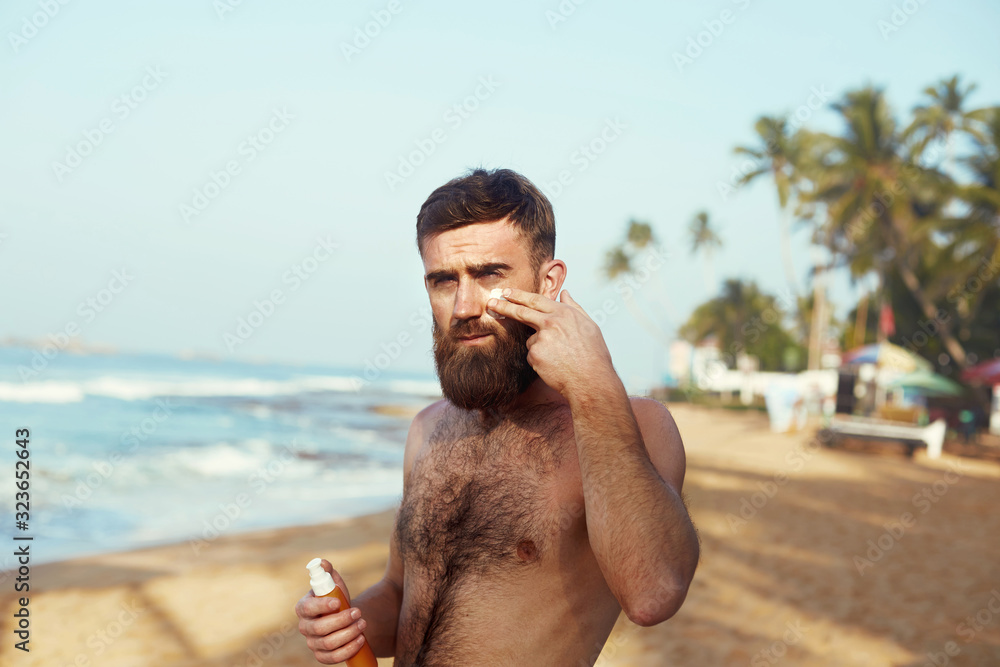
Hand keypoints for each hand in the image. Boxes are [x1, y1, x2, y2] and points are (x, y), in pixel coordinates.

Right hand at [294, 559, 368, 664]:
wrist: (344, 619)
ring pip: (328, 644)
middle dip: (342, 620)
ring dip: (348, 634)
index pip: (308, 608)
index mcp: (303, 608)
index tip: (339, 602)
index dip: (322, 606)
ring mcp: (312, 643)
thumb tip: (322, 562)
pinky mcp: (322, 656)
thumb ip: (327, 572)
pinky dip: (348, 650)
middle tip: (358, 613)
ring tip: (363, 624)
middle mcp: (305, 627)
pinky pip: (333, 658)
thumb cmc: (337, 599)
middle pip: (320, 628)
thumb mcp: (334, 584)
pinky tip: (360, 640)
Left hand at [488, 288, 616, 399]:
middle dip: (504, 306)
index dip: (519, 295)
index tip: (507, 292)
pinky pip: (532, 355)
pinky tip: (554, 366)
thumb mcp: (589, 325)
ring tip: (561, 358)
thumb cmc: (593, 355)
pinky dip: (540, 361)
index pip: (536, 300)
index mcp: (564, 313)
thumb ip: (574, 307)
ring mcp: (541, 338)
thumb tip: (565, 293)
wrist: (590, 380)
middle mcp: (551, 322)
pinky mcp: (535, 354)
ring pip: (532, 340)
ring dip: (541, 347)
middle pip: (521, 312)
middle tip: (491, 303)